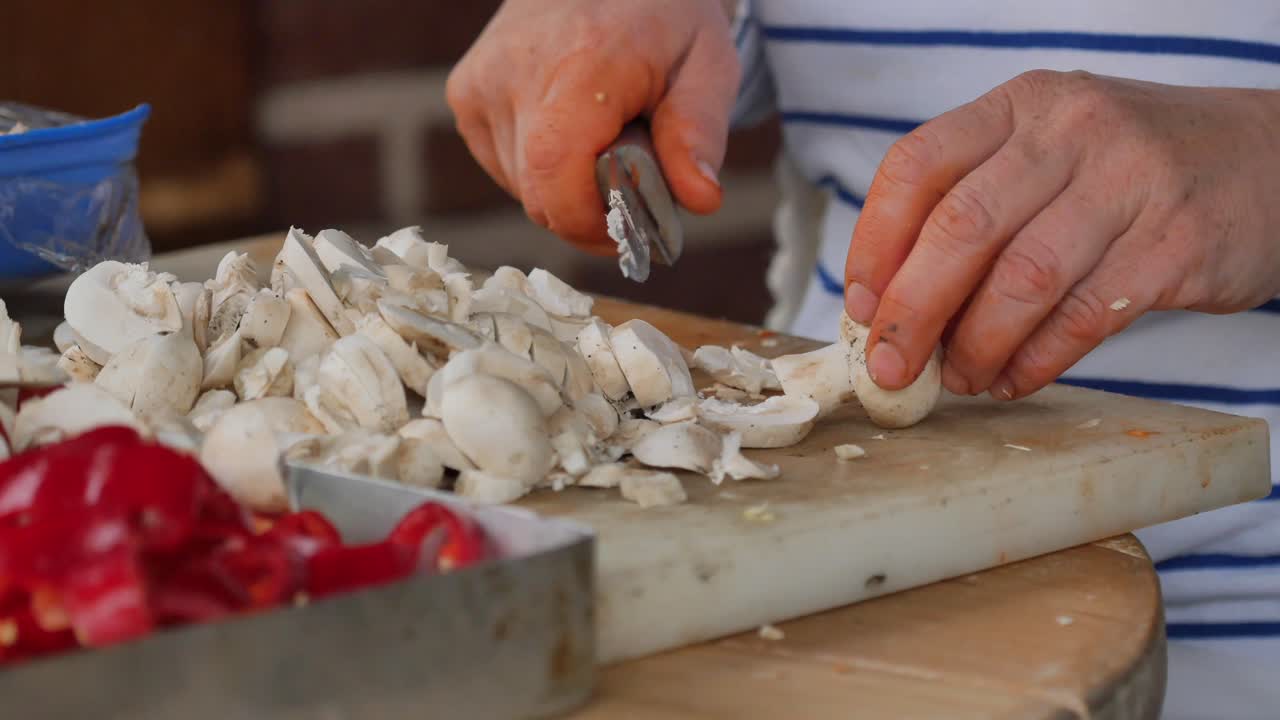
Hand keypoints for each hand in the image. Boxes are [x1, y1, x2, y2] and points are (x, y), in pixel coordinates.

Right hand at [447, 0, 739, 253]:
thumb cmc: (664, 16)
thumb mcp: (707, 65)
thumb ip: (700, 133)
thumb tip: (701, 200)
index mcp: (576, 66)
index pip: (556, 179)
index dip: (590, 224)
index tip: (632, 229)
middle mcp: (512, 74)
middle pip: (541, 197)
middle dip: (591, 208)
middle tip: (633, 173)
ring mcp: (479, 86)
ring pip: (523, 189)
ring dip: (569, 187)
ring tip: (603, 136)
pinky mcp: (465, 96)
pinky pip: (506, 168)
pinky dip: (542, 168)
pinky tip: (571, 128)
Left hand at [843, 70, 1279, 399]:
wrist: (1269, 160)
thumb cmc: (1127, 171)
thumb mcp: (1047, 153)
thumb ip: (974, 208)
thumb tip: (889, 306)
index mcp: (1019, 106)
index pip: (915, 166)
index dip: (874, 245)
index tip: (860, 308)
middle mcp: (1070, 131)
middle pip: (960, 229)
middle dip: (911, 313)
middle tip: (890, 369)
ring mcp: (1129, 182)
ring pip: (1021, 280)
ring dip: (976, 346)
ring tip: (960, 379)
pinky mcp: (1175, 242)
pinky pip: (1083, 317)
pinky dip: (1035, 360)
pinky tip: (1014, 379)